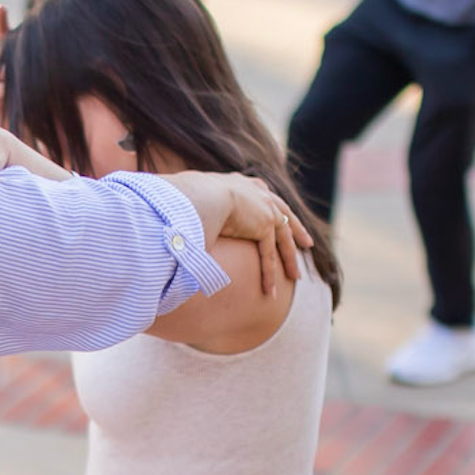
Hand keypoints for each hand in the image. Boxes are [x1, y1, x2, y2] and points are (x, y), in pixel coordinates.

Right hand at [169, 169, 312, 293]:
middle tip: (306, 242)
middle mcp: (258, 193)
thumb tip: (168, 214)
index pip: (263, 195)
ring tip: (296, 276)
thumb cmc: (185, 195)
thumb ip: (189, 206)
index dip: (272, 207)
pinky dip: (269, 273)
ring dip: (289, 258)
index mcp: (241, 183)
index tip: (279, 214)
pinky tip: (270, 291)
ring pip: (282, 238)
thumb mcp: (191, 196)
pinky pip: (269, 254)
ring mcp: (264, 209)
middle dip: (296, 228)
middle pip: (283, 213)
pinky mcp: (265, 226)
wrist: (199, 195)